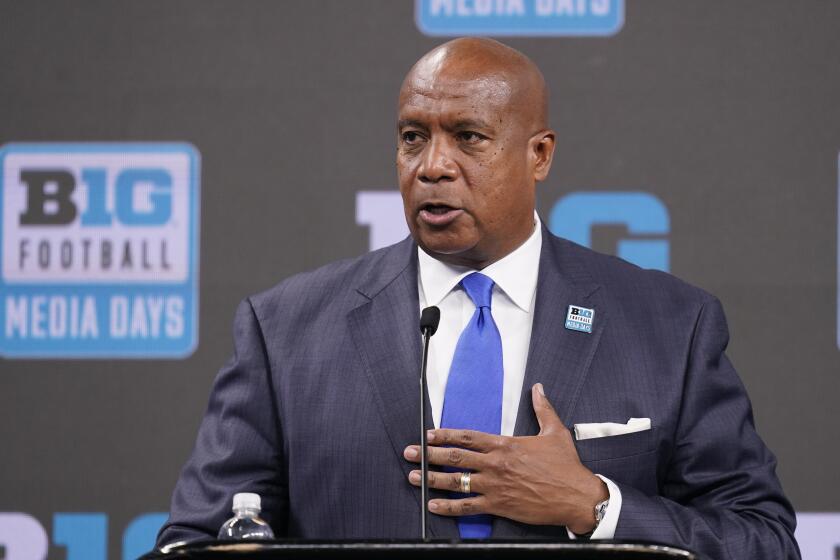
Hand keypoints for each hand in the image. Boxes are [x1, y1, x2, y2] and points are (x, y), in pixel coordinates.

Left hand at [404, 383, 608, 533]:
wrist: (577, 496)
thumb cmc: (566, 466)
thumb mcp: (554, 431)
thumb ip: (542, 408)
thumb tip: (538, 388)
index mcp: (505, 444)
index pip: (467, 437)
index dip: (444, 435)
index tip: (428, 435)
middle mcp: (496, 464)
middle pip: (455, 457)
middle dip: (429, 454)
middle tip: (410, 453)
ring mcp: (495, 486)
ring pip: (456, 481)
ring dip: (431, 479)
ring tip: (414, 477)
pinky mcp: (499, 505)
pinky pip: (468, 507)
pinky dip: (448, 507)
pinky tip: (434, 505)